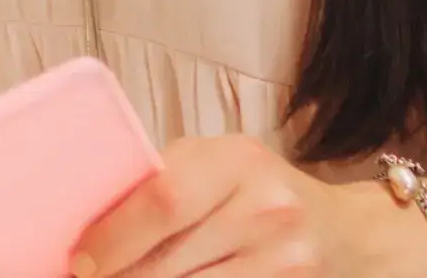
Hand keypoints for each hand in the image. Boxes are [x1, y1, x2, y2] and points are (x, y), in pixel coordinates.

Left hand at [68, 134, 410, 277]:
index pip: (162, 199)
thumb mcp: (217, 168)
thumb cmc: (259, 195)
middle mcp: (267, 208)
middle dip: (120, 275)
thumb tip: (87, 225)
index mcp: (238, 160)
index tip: (79, 261)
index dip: (112, 237)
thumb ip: (162, 183)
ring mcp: (286, 259)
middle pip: (170, 258)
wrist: (348, 234)